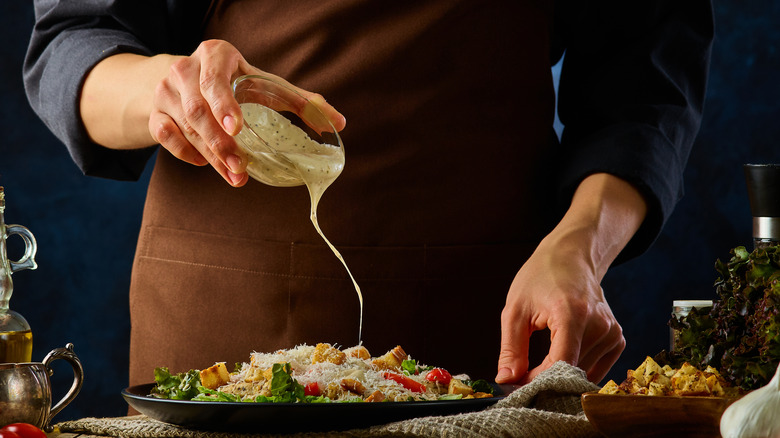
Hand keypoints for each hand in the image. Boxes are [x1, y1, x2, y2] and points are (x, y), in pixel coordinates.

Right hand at [149, 39, 345, 185]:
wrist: (182, 80)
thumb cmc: (233, 82)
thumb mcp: (263, 83)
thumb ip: (300, 101)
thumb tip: (339, 123)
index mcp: (215, 55)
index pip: (215, 80)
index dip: (224, 105)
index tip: (237, 128)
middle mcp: (185, 69)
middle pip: (198, 109)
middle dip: (219, 142)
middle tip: (239, 166)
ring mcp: (166, 91)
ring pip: (184, 127)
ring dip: (210, 155)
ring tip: (235, 175)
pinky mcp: (155, 112)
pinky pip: (166, 137)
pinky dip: (185, 153)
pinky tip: (206, 163)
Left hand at [494, 173, 645, 384]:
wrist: (570, 256)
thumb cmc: (540, 277)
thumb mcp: (515, 310)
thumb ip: (511, 349)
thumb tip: (507, 380)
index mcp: (572, 313)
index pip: (560, 364)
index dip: (537, 380)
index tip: (518, 383)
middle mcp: (599, 324)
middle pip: (572, 371)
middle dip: (546, 379)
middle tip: (525, 373)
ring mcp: (611, 331)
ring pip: (583, 374)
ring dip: (561, 375)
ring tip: (542, 359)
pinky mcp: (617, 338)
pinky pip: (597, 369)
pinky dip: (577, 369)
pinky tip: (564, 353)